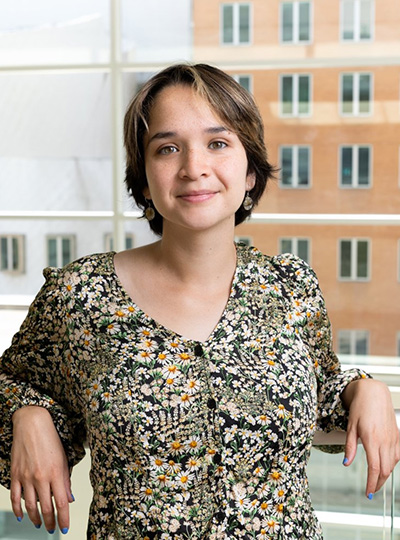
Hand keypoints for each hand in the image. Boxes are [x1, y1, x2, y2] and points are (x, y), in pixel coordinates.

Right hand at [11, 406, 73, 533]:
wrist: (32, 424)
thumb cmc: (50, 438)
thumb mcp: (63, 458)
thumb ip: (65, 480)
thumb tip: (69, 498)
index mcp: (56, 472)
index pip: (61, 503)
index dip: (64, 518)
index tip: (65, 527)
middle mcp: (41, 477)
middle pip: (46, 507)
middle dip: (50, 522)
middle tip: (52, 529)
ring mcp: (26, 477)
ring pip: (30, 506)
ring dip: (36, 518)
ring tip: (39, 524)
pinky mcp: (15, 474)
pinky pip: (15, 497)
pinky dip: (18, 510)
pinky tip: (22, 516)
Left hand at [342, 379, 399, 497]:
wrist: (374, 393)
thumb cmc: (360, 407)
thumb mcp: (350, 426)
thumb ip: (349, 446)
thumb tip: (346, 463)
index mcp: (372, 439)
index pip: (374, 468)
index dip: (371, 483)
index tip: (368, 493)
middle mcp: (385, 440)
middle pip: (385, 470)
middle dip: (378, 483)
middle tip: (371, 490)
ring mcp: (393, 438)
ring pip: (393, 464)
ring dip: (385, 475)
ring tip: (376, 480)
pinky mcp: (397, 436)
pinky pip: (397, 455)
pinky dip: (392, 464)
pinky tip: (386, 466)